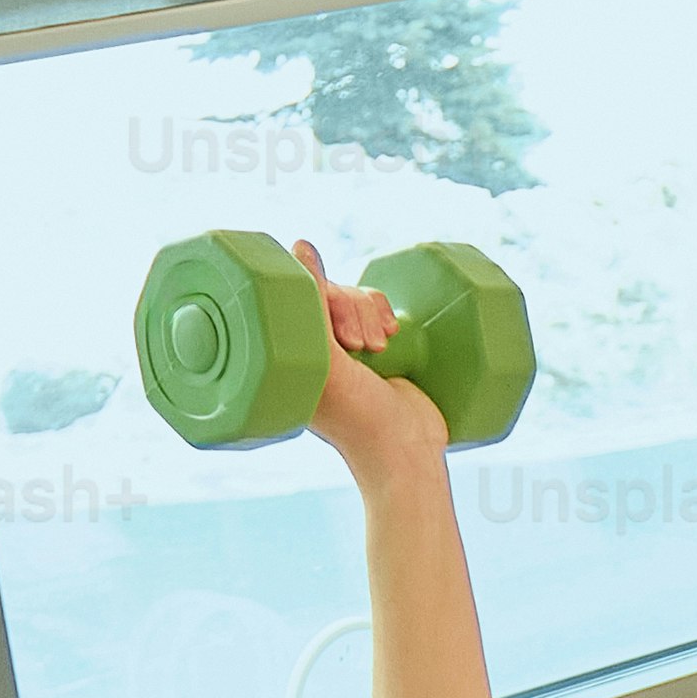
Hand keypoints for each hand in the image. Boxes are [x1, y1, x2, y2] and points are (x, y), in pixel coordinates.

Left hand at [292, 239, 448, 485]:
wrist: (408, 453)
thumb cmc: (358, 417)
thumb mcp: (326, 360)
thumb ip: (310, 302)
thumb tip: (298, 244)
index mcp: (288, 352)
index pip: (298, 295)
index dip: (324, 300)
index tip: (343, 339)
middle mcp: (314, 347)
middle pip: (329, 291)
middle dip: (353, 312)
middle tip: (363, 350)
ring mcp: (346, 348)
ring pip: (355, 297)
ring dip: (373, 315)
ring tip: (381, 351)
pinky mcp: (376, 350)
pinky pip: (377, 309)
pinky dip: (386, 315)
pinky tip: (394, 337)